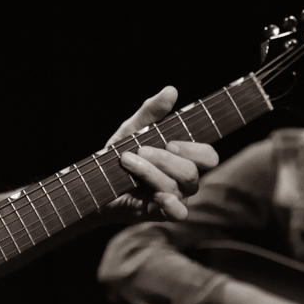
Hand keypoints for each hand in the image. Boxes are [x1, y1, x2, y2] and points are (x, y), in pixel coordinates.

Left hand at [104, 86, 218, 221]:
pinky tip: (155, 195)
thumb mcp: (133, 129)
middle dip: (165, 159)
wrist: (95, 182)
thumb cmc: (120, 153)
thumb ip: (152, 111)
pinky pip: (178, 213)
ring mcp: (175, 198)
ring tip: (127, 161)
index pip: (208, 157)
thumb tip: (171, 90)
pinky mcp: (161, 213)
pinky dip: (170, 204)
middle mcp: (184, 180)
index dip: (194, 150)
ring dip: (150, 172)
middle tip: (141, 150)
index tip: (170, 142)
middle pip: (192, 172)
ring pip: (177, 187)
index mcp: (184, 158)